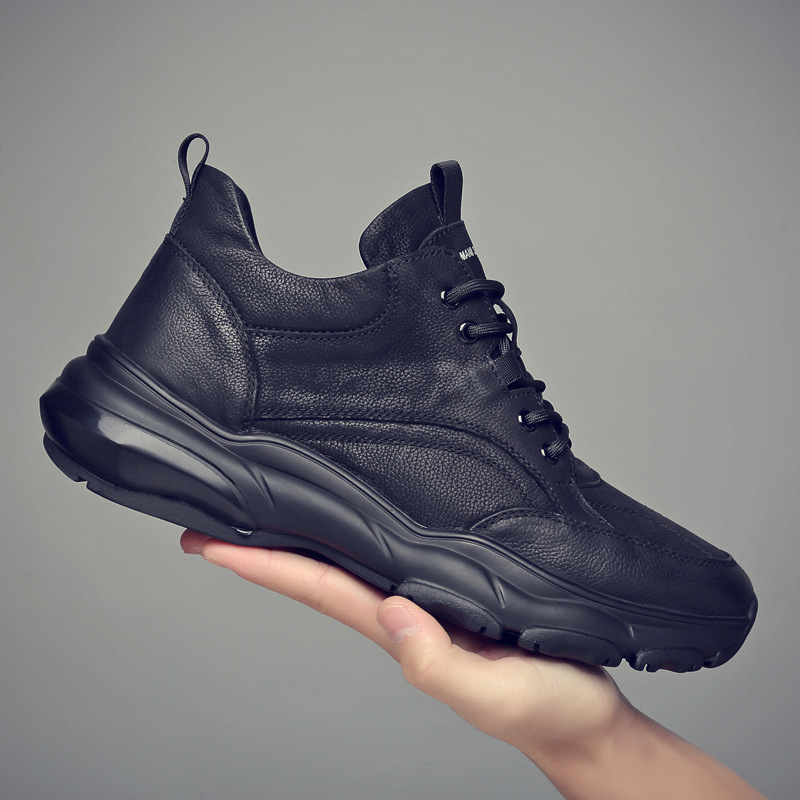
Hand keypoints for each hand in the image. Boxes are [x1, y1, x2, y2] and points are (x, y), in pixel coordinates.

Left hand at [179, 529, 630, 761]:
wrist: (584, 721)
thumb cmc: (547, 711)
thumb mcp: (495, 693)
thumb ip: (441, 663)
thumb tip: (393, 616)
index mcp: (405, 630)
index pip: (319, 590)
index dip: (264, 566)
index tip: (212, 544)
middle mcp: (405, 613)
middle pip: (319, 574)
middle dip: (264, 548)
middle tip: (212, 519)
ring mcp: (428, 606)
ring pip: (351, 565)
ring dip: (304, 541)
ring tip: (266, 512)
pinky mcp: (457, 596)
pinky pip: (396, 561)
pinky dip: (361, 540)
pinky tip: (355, 524)